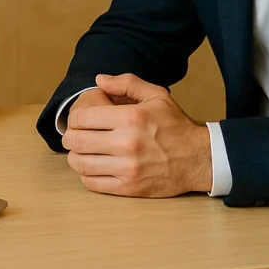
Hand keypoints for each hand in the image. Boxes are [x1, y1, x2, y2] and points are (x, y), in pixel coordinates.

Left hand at [61, 73, 211, 197]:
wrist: (199, 159)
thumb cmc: (176, 126)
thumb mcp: (156, 95)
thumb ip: (126, 83)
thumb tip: (99, 80)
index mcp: (130, 118)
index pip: (83, 118)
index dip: (74, 118)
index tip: (78, 119)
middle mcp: (126, 144)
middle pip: (77, 141)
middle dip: (70, 137)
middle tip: (74, 135)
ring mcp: (127, 169)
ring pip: (81, 164)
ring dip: (75, 156)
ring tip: (80, 151)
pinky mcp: (129, 188)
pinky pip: (93, 183)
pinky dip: (85, 174)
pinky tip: (92, 166)